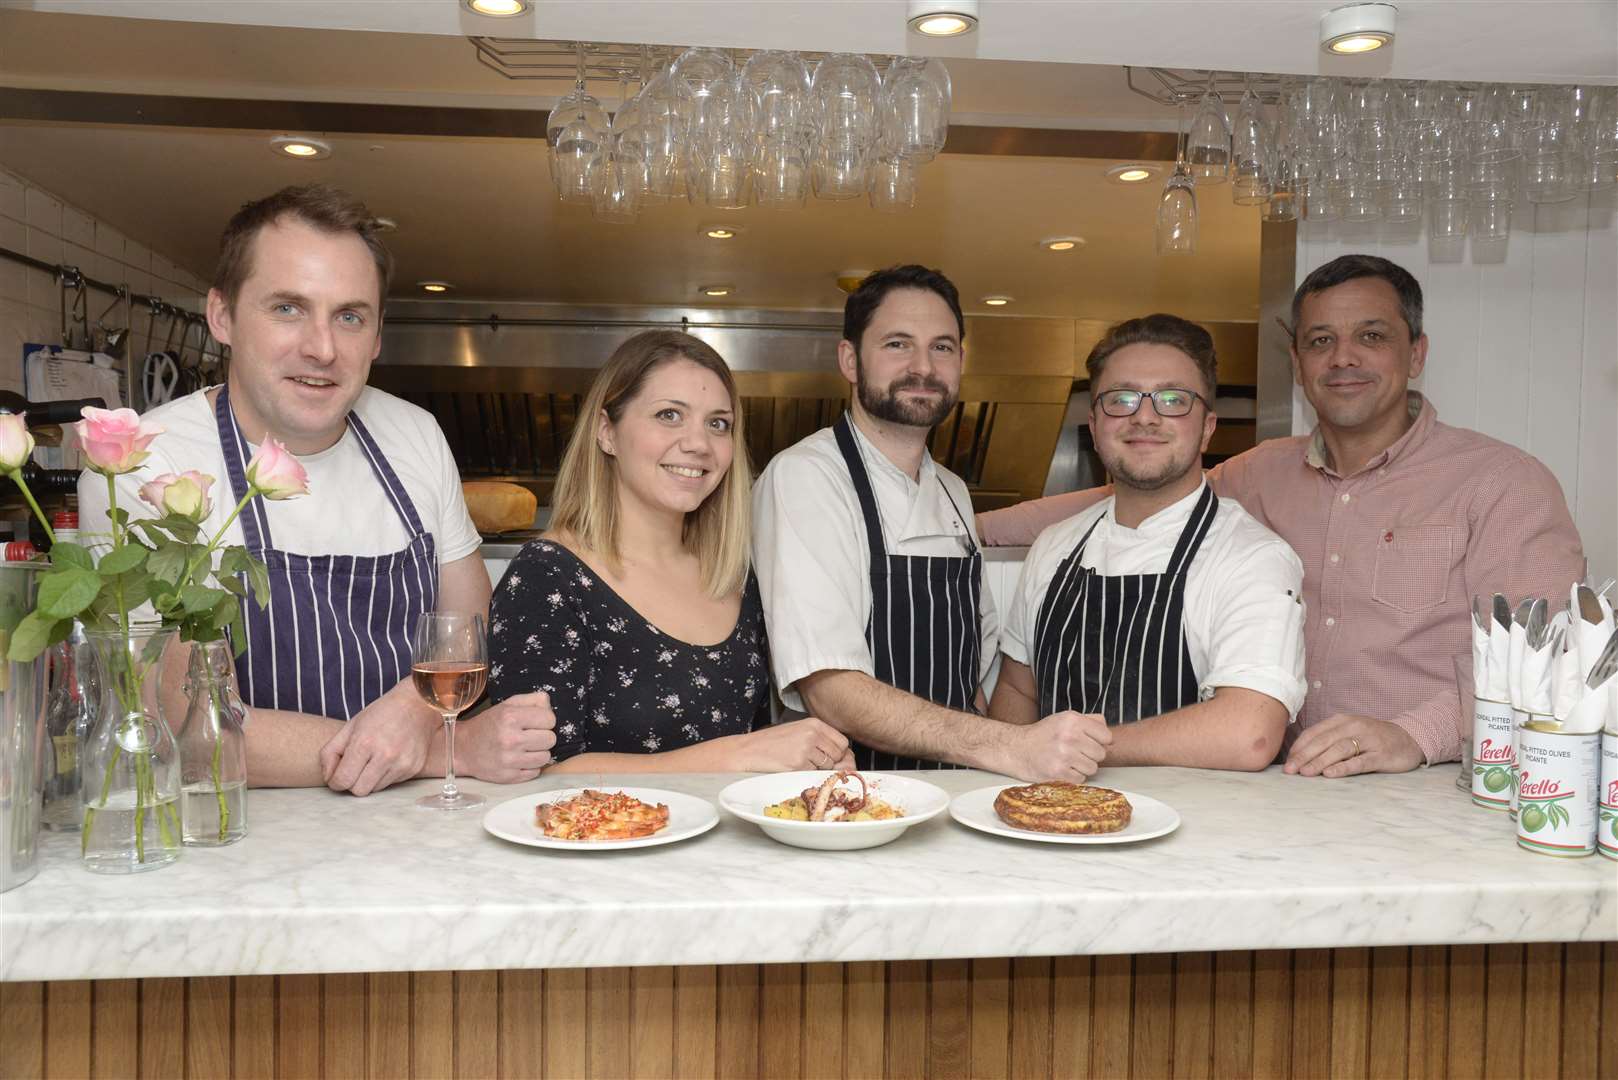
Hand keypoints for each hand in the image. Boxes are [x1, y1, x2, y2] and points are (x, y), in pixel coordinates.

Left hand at [320, 683, 438, 795]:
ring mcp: (402, 763)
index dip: (336, 782)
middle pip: (359, 791)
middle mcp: (385, 755)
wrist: (417, 704)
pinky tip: (389, 759)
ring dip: (370, 780)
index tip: (338, 776)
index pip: (342, 780)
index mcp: (364, 742)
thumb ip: (330, 753)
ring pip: (375, 790)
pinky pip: (391, 783)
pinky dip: (386, 775)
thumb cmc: (381, 713)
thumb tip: (328, 778)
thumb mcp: (350, 726)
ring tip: (374, 761)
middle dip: (352, 783)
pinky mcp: (413, 768)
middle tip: (355, 769)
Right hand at [456, 692, 557, 782]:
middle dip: (543, 736)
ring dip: (539, 752)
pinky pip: (535, 772)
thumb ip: (532, 700)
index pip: (550, 719)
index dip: (545, 720)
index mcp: (510, 717)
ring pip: (545, 757)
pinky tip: (520, 760)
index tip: (535, 722)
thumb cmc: (488, 725)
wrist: (463, 749)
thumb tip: (549, 706)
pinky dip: (530, 766)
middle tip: (530, 736)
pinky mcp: (509, 777)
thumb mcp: (507, 705)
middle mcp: (510, 739)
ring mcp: (509, 760)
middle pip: (550, 739)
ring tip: (526, 748)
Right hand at [729, 718, 853, 772]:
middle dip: (830, 763)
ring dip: (816, 769)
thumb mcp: (799, 732)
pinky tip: (792, 767)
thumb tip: (846, 758)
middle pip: (838, 755)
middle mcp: (812, 734)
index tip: (831, 757)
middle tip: (813, 762)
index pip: (842, 742)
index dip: (838, 753)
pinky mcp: (798, 764)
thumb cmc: (773, 743)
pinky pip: (813, 774)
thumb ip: (820, 740)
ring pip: (827, 766)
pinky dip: (805, 774)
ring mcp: (806, 749)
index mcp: (814, 723)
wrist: (749, 750)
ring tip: (799, 763)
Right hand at [998, 711, 1111, 781]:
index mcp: (1073, 720)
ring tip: (1068, 760)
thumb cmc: (1043, 735)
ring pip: (1093, 768)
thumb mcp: (1064, 719)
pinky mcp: (1058, 772)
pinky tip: (1062, 769)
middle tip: (1075, 752)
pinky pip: (1081, 779)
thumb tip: (1110, 737)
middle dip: (1090, 755)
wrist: (1017, 749)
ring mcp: (1064, 755)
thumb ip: (1090, 721)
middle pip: (1101, 754)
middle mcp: (1070, 736)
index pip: (1106, 736)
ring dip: (1082, 767)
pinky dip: (1073, 777)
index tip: (1089, 742)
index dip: (1100, 741)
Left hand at [1284, 714, 1422, 777]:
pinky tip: (1330, 774)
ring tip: (1305, 773)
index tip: (1287, 761)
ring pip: (1339, 750)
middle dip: (1304, 756)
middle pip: (1324, 741)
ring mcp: (1369, 741)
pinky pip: (1360, 762)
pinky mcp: (1382, 755)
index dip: (1299, 747)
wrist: (1410, 738)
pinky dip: (1343, 768)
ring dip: (1319, 762)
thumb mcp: (1349, 731)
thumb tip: (1300, 756)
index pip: (1315, 732)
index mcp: (1342, 720)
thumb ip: (1328, 739)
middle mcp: (1354, 727)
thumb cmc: (1372, 738)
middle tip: (1290, 770)